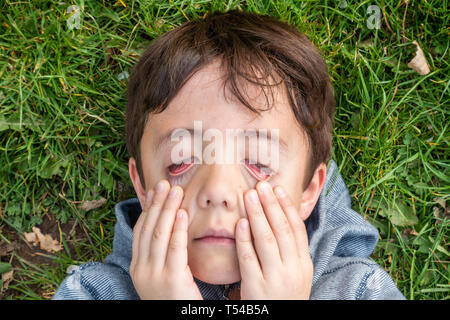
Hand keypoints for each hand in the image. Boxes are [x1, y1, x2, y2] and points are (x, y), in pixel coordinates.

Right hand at [129, 180, 202, 299]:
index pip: (140, 231)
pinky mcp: (171, 280)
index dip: (148, 209)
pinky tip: (183, 214)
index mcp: (137, 267)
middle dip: (158, 204)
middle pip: (148, 229)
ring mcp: (154, 275)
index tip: (155, 191)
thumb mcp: (160, 275)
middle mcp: (141, 269)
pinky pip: (175, 249)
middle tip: (166, 184)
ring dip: (168, 210)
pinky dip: (178, 229)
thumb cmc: (174, 299)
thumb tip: (168, 228)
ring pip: (159, 235)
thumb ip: (162, 254)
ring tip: (176, 191)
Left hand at [236, 181, 312, 298]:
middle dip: (271, 205)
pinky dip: (244, 239)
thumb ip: (289, 251)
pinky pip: (249, 259)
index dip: (287, 207)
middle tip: (261, 185)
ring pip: (266, 240)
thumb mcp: (294, 274)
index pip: (297, 229)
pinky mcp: (257, 288)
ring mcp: (276, 279)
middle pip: (282, 230)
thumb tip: (280, 219)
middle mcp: (294, 270)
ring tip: (249, 195)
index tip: (278, 189)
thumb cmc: (283, 296)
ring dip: (257, 215)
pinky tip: (240, 223)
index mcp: (304, 265)